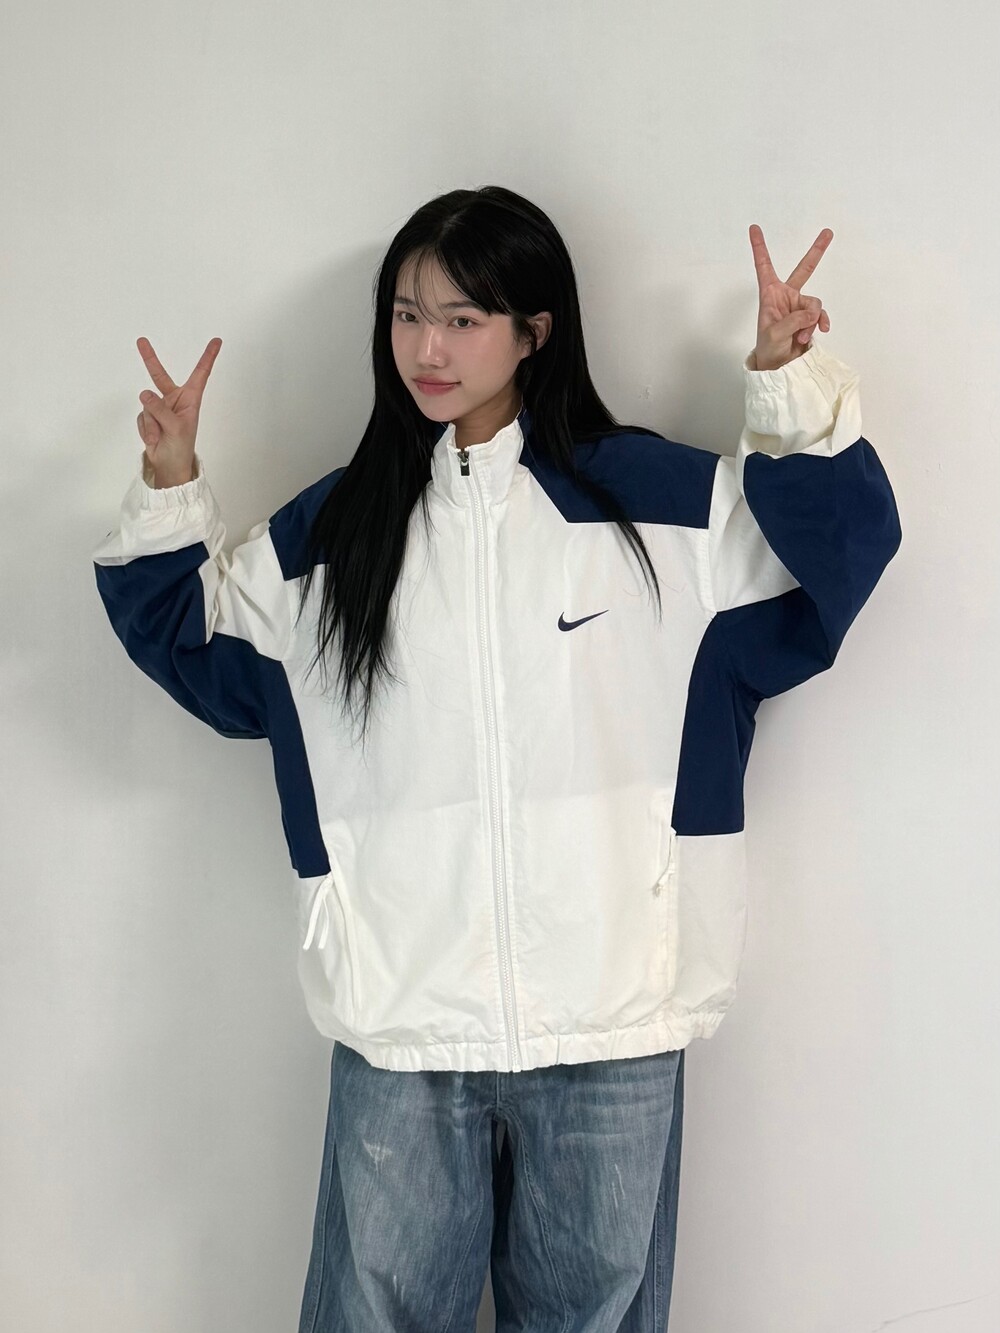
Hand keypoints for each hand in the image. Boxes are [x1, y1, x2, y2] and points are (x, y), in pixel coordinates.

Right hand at [135, 336, 222, 482]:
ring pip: (147, 403)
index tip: (217, 341)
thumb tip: (144, 393)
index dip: (208, 357)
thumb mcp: (176, 428)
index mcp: (191, 399)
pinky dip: (145, 429)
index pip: (201, 374)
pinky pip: (141, 416)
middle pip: (160, 376)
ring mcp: (160, 407)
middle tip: (141, 340)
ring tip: (161, 435)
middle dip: (150, 359)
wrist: (168, 466)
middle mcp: (176, 399)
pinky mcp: (148, 416)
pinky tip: (154, 438)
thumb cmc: (181, 448)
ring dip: (152, 423)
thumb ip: (161, 409)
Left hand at [749, 225, 831, 371]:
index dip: (759, 247)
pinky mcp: (809, 318)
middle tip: (828, 232)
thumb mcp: (774, 335)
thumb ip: (793, 320)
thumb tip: (813, 312)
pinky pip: (820, 315)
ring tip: (800, 337)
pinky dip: (819, 324)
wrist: (778, 366)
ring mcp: (799, 306)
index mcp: (770, 294)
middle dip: (817, 251)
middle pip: (804, 269)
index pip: (764, 266)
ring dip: (811, 321)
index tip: (753, 228)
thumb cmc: (768, 349)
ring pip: (815, 304)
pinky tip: (816, 334)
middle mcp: (786, 296)